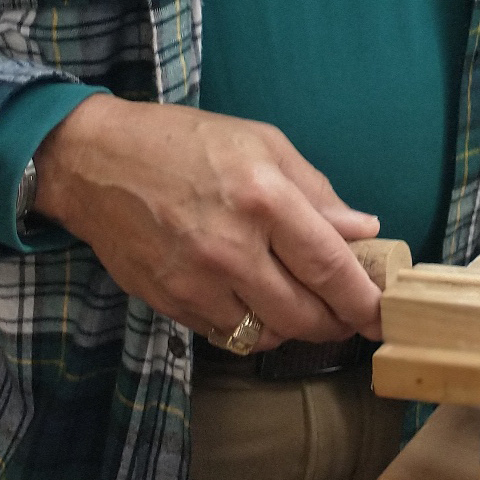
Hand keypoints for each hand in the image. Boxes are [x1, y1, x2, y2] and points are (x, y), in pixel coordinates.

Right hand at [33, 97, 384, 347]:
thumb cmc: (184, 143)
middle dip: (335, 322)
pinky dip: (250, 329)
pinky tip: (254, 303)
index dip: (363, 300)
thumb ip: (316, 191)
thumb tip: (363, 230)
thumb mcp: (261, 143)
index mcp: (263, 198)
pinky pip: (227, 337)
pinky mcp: (170, 303)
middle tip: (347, 315)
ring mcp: (196, 282)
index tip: (384, 316)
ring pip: (267, 334)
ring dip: (293, 327)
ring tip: (299, 304)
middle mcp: (231, 247)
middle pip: (304, 314)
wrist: (96, 162)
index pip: (329, 267)